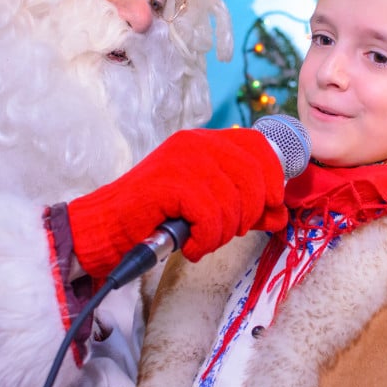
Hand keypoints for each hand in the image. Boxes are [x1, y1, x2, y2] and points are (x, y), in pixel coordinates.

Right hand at [67, 128, 286, 275]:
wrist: (106, 227)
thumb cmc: (157, 217)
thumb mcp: (208, 205)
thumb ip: (245, 204)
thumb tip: (281, 213)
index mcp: (206, 141)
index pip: (258, 146)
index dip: (273, 177)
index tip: (270, 205)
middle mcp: (196, 143)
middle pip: (254, 176)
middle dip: (249, 213)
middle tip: (227, 231)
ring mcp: (182, 159)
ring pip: (233, 201)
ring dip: (222, 233)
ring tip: (201, 239)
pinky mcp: (170, 182)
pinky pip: (211, 217)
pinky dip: (205, 240)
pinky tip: (191, 245)